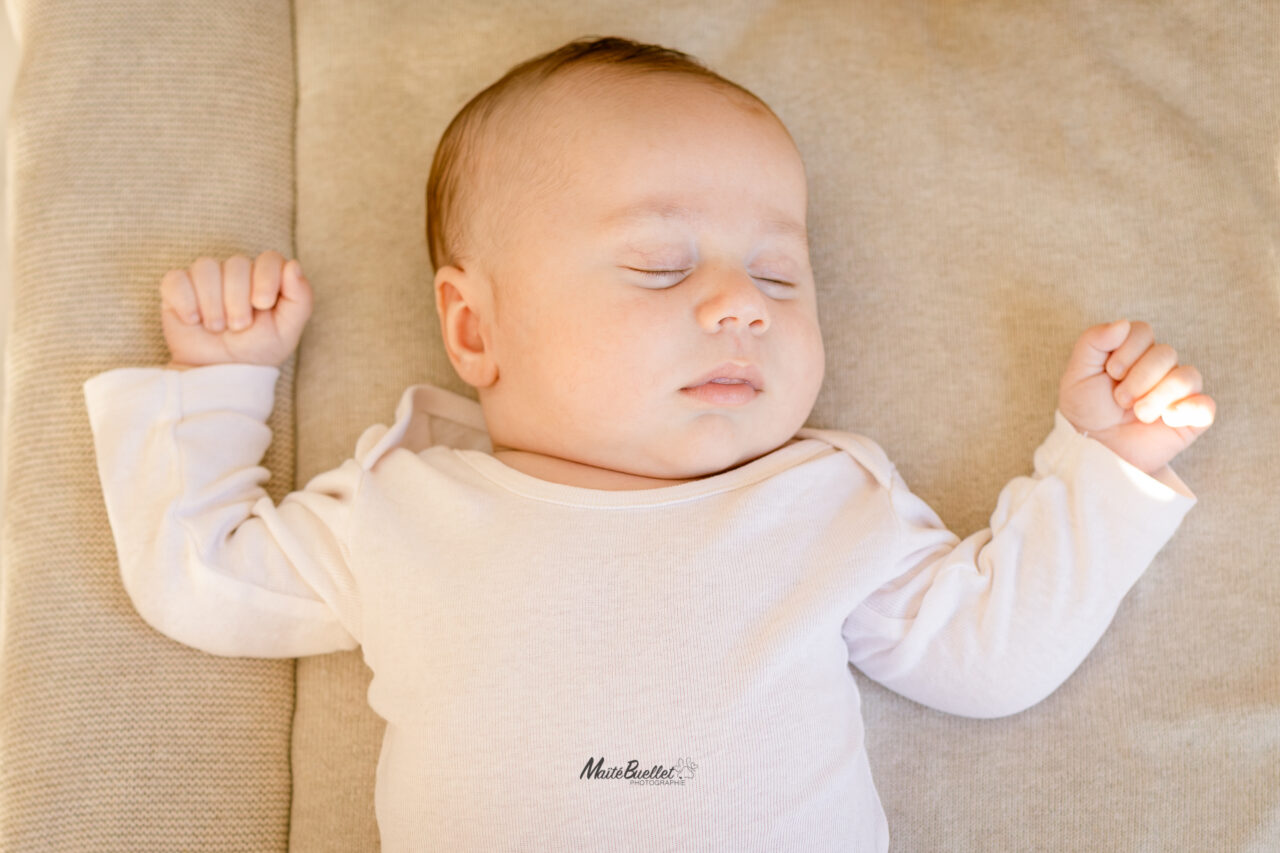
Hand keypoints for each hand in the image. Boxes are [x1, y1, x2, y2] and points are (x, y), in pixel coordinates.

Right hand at [160, 251, 312, 368]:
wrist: (219, 373)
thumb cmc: (255, 351)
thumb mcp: (286, 332)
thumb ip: (300, 299)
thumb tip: (294, 265)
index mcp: (265, 279)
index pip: (269, 258)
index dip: (266, 278)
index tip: (262, 304)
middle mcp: (236, 273)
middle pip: (237, 263)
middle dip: (238, 300)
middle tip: (238, 327)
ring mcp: (206, 278)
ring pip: (206, 267)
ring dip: (212, 303)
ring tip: (216, 327)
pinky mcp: (178, 288)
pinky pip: (176, 279)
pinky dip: (185, 302)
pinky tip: (192, 320)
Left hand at [1057, 319, 1214, 475]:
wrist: (1097, 448)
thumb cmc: (1087, 409)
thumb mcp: (1078, 374)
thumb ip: (1093, 342)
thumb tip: (1122, 323)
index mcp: (1134, 351)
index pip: (1142, 330)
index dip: (1126, 351)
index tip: (1110, 374)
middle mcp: (1161, 366)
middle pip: (1165, 353)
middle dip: (1137, 379)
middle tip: (1119, 400)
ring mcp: (1179, 391)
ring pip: (1187, 376)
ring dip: (1156, 397)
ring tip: (1138, 414)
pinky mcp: (1192, 416)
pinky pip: (1205, 405)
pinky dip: (1186, 410)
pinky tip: (1167, 419)